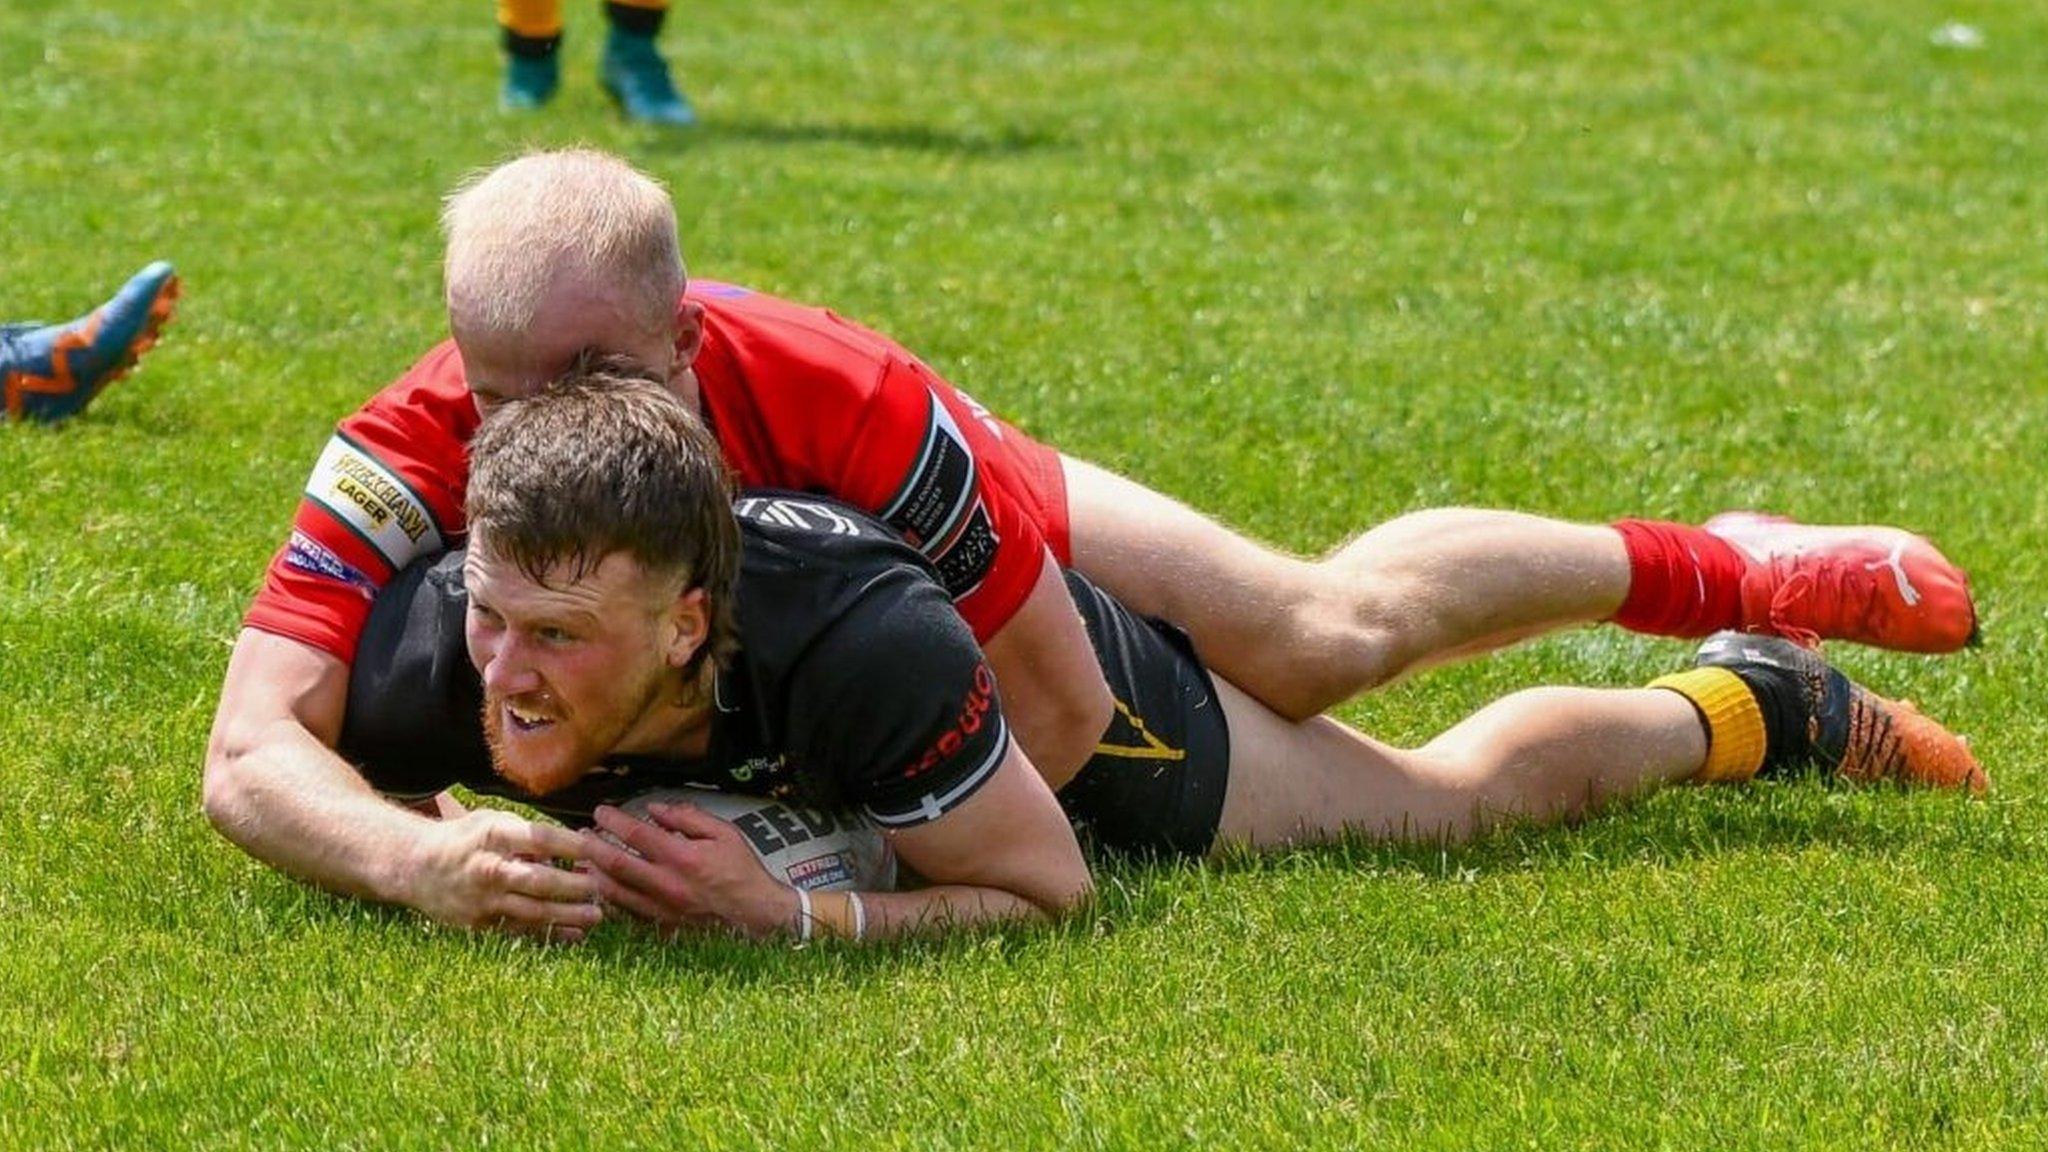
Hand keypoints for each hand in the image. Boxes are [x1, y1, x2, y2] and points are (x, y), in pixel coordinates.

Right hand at [405, 808, 600, 941]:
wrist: (417, 868)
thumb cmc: (466, 839)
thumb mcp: (492, 821)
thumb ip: (528, 832)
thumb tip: (574, 844)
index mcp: (492, 836)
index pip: (539, 839)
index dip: (570, 844)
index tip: (594, 848)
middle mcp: (488, 869)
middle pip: (539, 880)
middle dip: (574, 886)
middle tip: (600, 887)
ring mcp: (484, 900)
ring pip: (533, 911)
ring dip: (568, 915)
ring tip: (596, 915)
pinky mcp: (481, 924)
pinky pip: (521, 931)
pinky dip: (550, 934)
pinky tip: (574, 935)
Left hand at [581, 802, 799, 938]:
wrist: (757, 914)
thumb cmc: (742, 869)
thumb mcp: (724, 833)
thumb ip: (688, 818)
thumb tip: (654, 810)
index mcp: (683, 857)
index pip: (636, 834)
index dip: (613, 820)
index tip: (600, 811)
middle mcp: (667, 884)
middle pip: (616, 864)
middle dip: (592, 846)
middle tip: (580, 835)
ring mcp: (662, 908)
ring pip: (615, 891)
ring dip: (594, 874)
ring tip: (582, 860)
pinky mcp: (662, 925)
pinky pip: (626, 911)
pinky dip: (610, 897)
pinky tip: (602, 886)